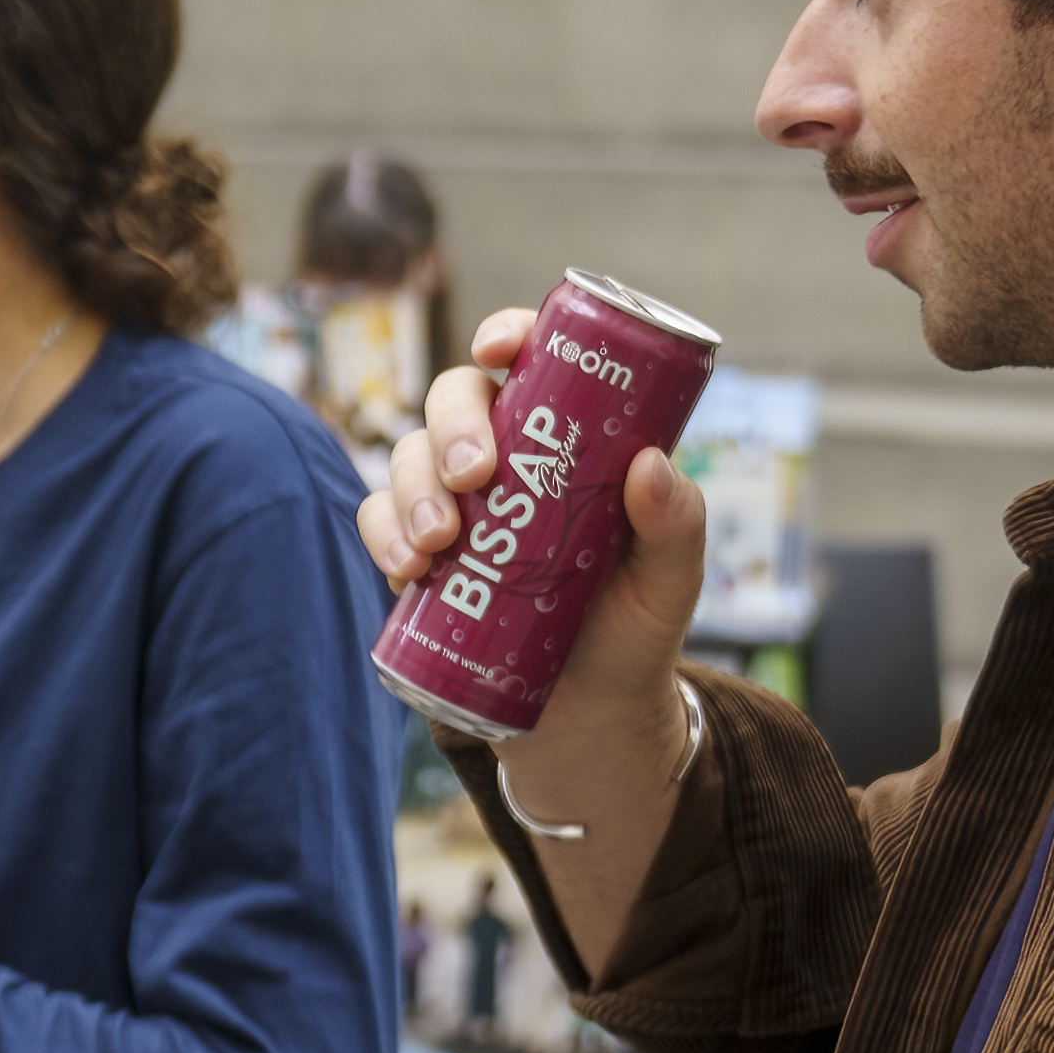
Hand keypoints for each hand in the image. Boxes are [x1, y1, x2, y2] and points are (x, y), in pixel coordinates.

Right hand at [360, 299, 711, 953]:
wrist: (588, 717)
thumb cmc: (635, 633)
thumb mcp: (670, 581)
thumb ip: (676, 524)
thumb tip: (651, 463)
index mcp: (567, 439)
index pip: (532, 362)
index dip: (508, 335)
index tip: (499, 349)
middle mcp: (504, 458)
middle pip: (455, 399)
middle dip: (453, 427)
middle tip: (475, 476)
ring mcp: (454, 504)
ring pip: (408, 455)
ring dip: (413, 487)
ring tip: (439, 544)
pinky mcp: (419, 556)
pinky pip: (377, 520)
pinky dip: (383, 533)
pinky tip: (409, 569)